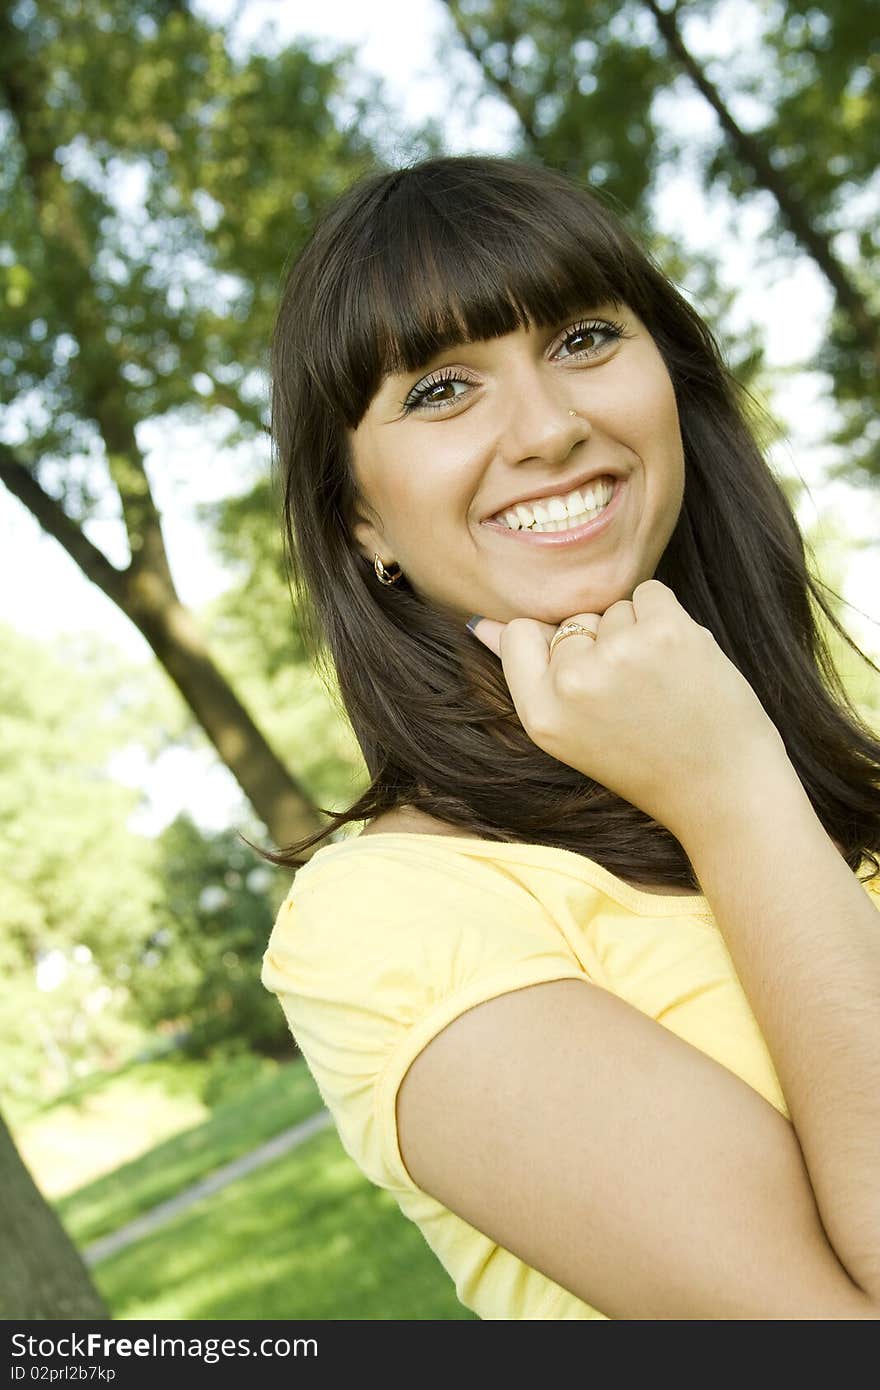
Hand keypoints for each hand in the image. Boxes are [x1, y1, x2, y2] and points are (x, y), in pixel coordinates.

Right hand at [466, 579, 788, 841]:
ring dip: (638, 634)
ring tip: (662, 687)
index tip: (588, 679)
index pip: (520, 634)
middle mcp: (573, 684)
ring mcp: (620, 653)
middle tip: (635, 701)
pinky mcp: (667, 631)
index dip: (554, 647)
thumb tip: (483, 623)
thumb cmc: (648, 762)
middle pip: (574, 622)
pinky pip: (650, 592)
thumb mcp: (570, 733)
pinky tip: (680, 661)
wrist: (723, 790)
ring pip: (615, 609)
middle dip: (602, 645)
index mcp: (540, 715)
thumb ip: (528, 675)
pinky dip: (666, 617)